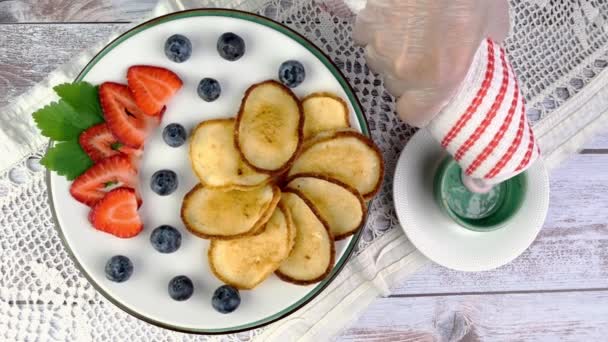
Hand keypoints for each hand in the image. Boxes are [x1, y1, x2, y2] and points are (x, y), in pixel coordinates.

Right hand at [354, 0, 509, 126]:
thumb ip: (486, 45)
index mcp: (439, 79)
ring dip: (391, 53)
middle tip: (425, 54)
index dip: (419, 107)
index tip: (427, 98)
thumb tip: (488, 45)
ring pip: (379, 62)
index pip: (413, 115)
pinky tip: (393, 15)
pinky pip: (366, 37)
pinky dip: (376, 30)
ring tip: (409, 30)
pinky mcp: (365, 25)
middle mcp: (405, 71)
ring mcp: (380, 48)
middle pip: (396, 88)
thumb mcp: (493, 21)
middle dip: (408, 76)